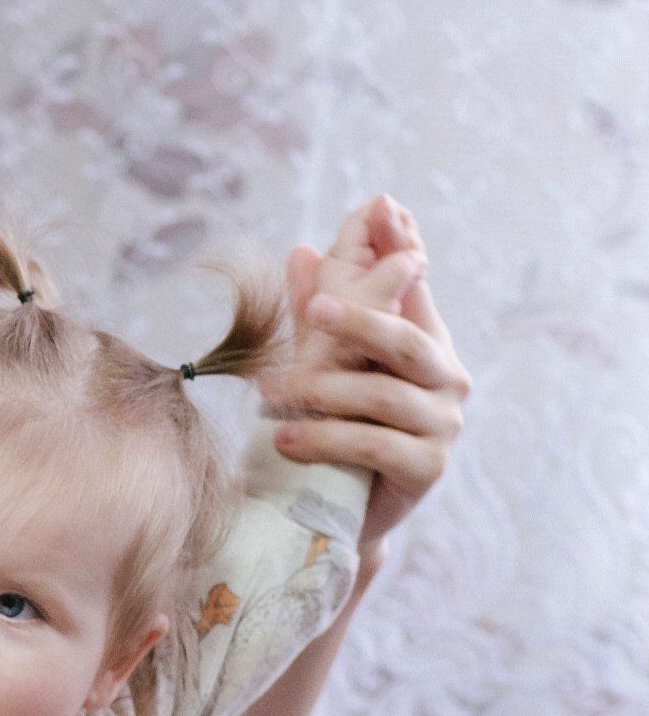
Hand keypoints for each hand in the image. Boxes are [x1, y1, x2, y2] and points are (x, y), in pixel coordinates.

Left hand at [262, 194, 468, 559]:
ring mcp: (442, 425)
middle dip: (360, 320)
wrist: (343, 508)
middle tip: (314, 312)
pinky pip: (373, 445)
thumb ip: (319, 310)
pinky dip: (324, 439)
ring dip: (320, 392)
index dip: (401, 244)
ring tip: (269, 391)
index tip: (379, 207)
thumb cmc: (337, 423)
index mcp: (427, 341)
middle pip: (405, 339)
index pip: (417, 285)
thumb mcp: (325, 363)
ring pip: (381, 396)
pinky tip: (284, 438)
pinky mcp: (427, 468)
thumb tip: (302, 251)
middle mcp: (447, 378)